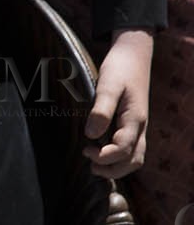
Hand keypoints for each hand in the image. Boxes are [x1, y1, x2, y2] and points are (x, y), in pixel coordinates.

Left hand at [82, 27, 153, 178]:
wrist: (133, 55)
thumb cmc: (119, 68)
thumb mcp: (108, 85)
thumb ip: (101, 110)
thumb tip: (92, 135)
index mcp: (134, 119)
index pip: (123, 149)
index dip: (105, 156)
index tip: (85, 150)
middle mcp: (139, 127)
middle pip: (133, 160)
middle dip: (113, 169)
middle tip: (90, 165)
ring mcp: (139, 127)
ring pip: (136, 157)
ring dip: (118, 167)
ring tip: (95, 163)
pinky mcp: (134, 124)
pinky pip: (133, 149)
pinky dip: (121, 158)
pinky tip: (103, 153)